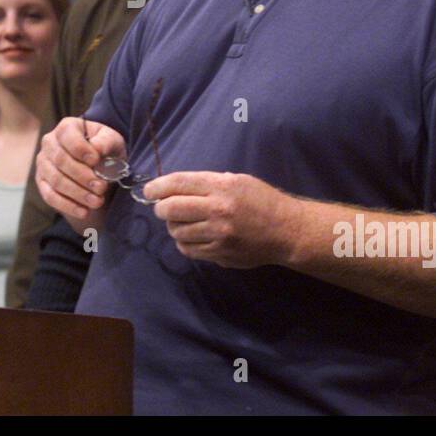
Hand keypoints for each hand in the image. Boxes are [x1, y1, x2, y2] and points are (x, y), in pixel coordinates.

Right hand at [35, 116, 125, 227]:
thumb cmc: (105, 150)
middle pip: (61, 160)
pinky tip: (84, 212)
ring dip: (78, 193)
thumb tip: (96, 149)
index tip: (96, 160)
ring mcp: (43, 163)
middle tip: (102, 187)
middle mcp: (50, 143)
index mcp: (67, 127)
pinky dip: (68, 206)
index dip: (81, 149)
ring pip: (56, 180)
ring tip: (97, 201)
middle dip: (83, 176)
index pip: (68, 135)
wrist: (99, 167)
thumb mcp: (112, 142)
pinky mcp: (42, 183)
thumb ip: (106, 142)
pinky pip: (50, 196)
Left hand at [145, 171, 296, 268]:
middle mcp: (217, 210)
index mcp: (221, 186)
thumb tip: (173, 188)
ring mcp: (218, 235)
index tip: (149, 190)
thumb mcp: (237, 181)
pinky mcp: (220, 254)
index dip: (157, 187)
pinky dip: (185, 243)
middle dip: (161, 208)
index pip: (178, 183)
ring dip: (174, 226)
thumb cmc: (261, 200)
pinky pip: (188, 250)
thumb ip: (206, 184)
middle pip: (171, 209)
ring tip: (183, 222)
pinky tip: (193, 237)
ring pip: (177, 231)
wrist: (286, 230)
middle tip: (163, 208)